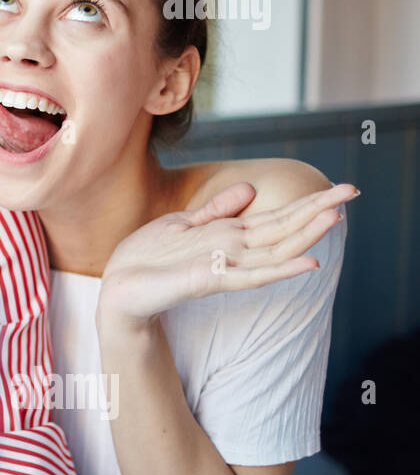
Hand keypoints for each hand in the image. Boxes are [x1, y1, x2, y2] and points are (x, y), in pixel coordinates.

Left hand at [97, 181, 355, 335]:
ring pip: (276, 250)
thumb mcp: (183, 223)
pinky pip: (252, 275)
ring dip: (306, 234)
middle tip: (354, 190)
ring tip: (336, 215)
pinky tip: (306, 262)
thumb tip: (251, 188)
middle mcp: (235, 251)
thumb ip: (218, 210)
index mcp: (230, 235)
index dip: (308, 202)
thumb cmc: (149, 258)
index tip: (339, 187)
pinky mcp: (211, 281)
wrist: (120, 287)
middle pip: (285, 229)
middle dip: (318, 209)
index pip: (277, 217)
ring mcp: (226, 267)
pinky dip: (281, 270)